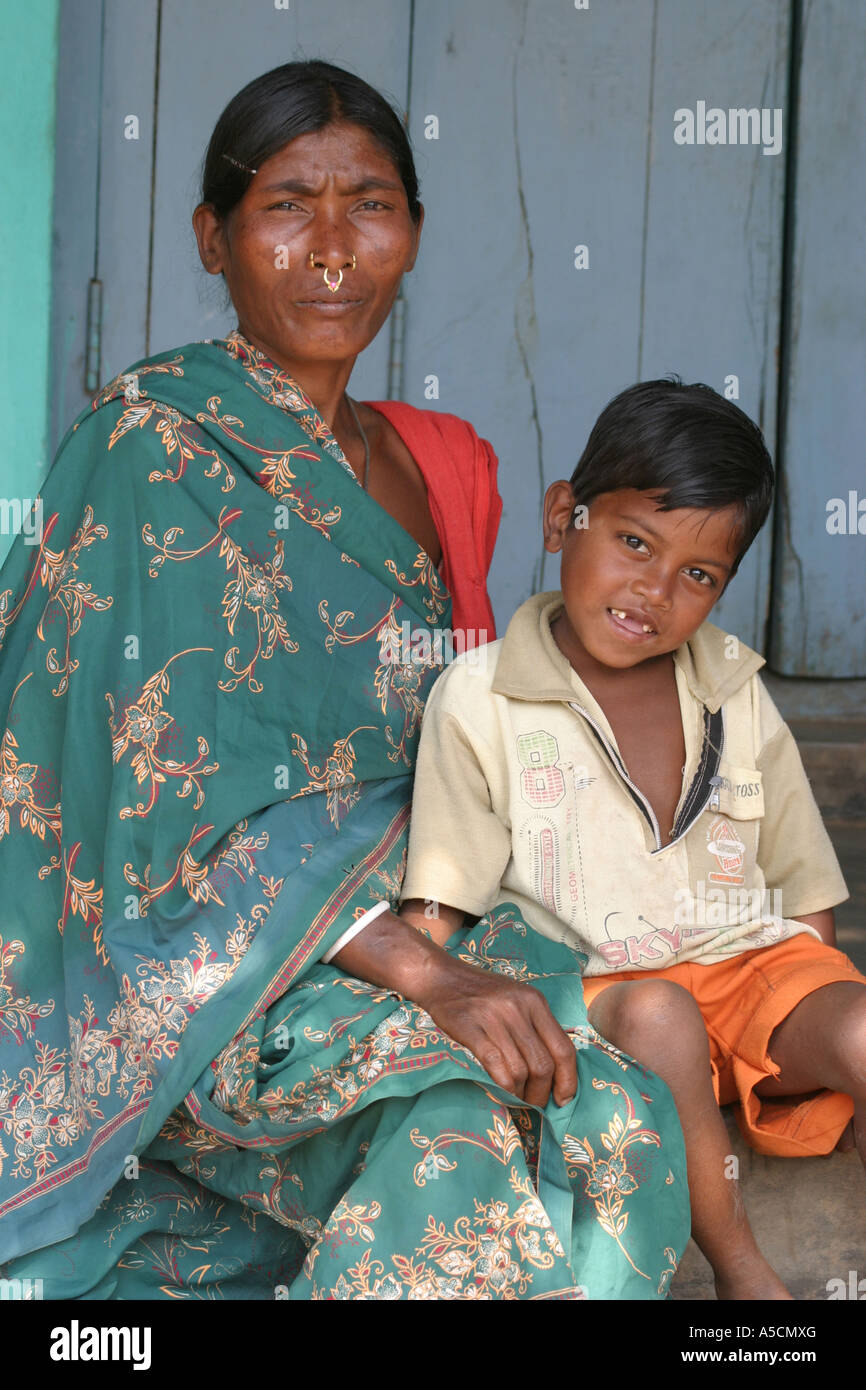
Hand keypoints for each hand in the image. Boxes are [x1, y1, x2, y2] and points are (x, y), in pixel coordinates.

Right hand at [330, 908, 576, 1107]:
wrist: (441, 977)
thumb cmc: (482, 993)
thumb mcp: (517, 1000)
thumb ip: (536, 1027)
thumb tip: (556, 1071)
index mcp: (535, 1002)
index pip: (563, 1048)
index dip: (568, 1080)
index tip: (564, 1100)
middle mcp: (519, 1008)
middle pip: (543, 1065)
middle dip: (542, 1094)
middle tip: (535, 1106)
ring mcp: (494, 1017)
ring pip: (520, 1070)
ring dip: (520, 1094)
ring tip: (516, 1100)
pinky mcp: (471, 1028)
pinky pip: (494, 1065)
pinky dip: (502, 1086)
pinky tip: (501, 1094)